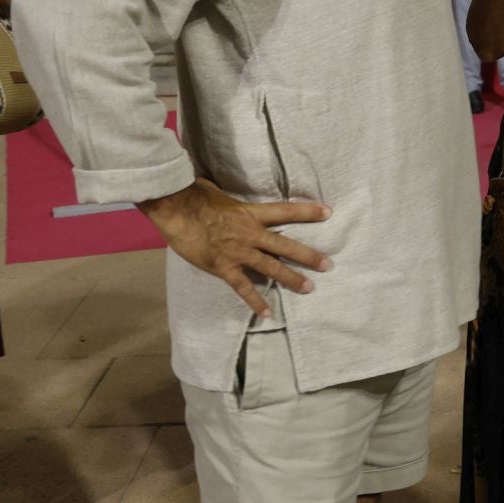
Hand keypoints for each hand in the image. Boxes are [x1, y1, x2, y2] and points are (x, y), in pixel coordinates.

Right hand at [139, 179, 332, 317]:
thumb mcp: (218, 190)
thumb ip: (229, 196)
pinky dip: (255, 301)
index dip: (308, 211)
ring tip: (309, 288)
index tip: (328, 212)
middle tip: (327, 264)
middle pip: (285, 245)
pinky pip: (243, 287)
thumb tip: (222, 189)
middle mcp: (250, 234)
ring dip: (291, 278)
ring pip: (271, 267)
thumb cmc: (193, 195)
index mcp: (251, 213)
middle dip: (308, 255)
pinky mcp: (224, 268)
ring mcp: (238, 252)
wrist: (175, 209)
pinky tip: (267, 313)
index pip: (286, 210)